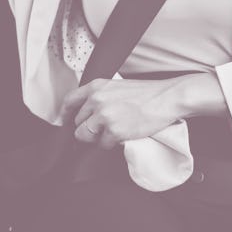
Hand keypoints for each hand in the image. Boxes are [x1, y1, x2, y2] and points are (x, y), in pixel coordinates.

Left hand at [59, 72, 226, 148]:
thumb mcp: (116, 86)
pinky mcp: (114, 131)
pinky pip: (102, 145)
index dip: (65, 115)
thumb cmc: (145, 93)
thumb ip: (98, 97)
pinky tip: (122, 136)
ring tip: (113, 132)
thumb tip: (86, 113)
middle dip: (88, 129)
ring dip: (97, 138)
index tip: (66, 123)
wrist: (166, 98)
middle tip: (103, 129)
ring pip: (86, 136)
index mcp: (95, 87)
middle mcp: (96, 100)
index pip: (69, 101)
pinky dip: (110, 144)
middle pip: (77, 123)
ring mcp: (104, 116)